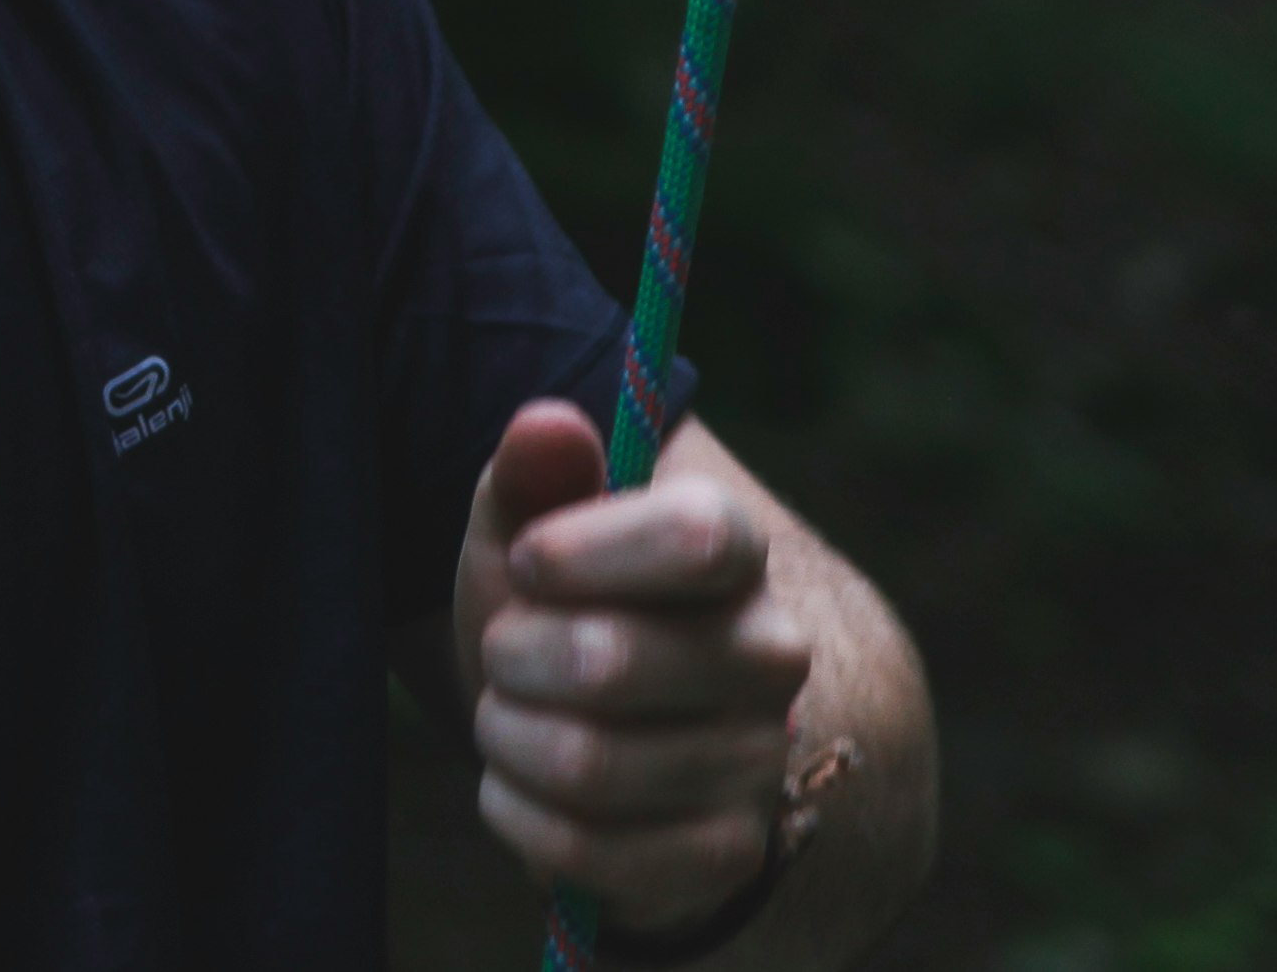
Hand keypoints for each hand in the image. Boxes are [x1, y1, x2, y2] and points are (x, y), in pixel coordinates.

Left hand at [453, 400, 813, 937]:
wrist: (584, 725)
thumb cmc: (555, 607)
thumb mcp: (529, 527)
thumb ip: (535, 472)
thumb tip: (546, 423)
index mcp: (736, 552)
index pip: (698, 536)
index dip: (583, 550)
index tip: (528, 560)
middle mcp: (770, 655)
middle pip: (608, 661)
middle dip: (514, 656)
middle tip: (506, 650)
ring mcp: (756, 762)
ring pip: (587, 762)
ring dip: (509, 736)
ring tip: (510, 714)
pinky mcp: (724, 854)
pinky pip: (588, 849)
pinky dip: (519, 814)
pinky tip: (518, 785)